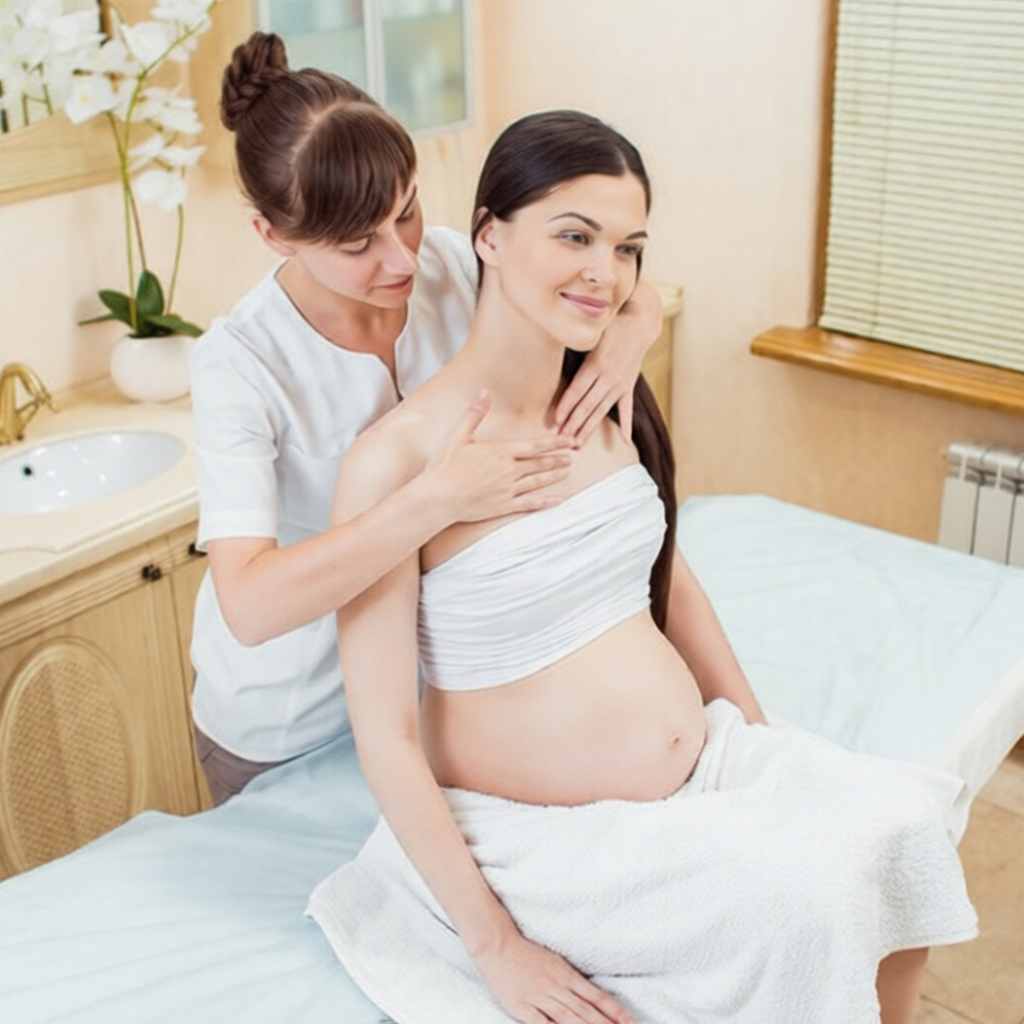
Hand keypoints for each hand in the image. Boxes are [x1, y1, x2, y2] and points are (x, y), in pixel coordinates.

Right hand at [426, 389, 572, 522]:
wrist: (437, 498)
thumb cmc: (444, 466)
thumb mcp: (458, 436)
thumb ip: (474, 414)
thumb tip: (484, 391)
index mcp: (500, 451)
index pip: (534, 445)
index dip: (554, 442)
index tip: (568, 440)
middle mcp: (509, 470)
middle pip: (539, 463)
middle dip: (557, 458)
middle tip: (572, 455)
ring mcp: (508, 490)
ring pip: (537, 481)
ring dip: (554, 475)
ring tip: (568, 471)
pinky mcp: (503, 506)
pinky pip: (529, 504)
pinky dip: (545, 502)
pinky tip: (557, 500)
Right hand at [475, 932, 635, 1023]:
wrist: (498, 946)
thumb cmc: (528, 954)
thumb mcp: (556, 962)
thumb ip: (573, 981)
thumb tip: (593, 997)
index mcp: (567, 975)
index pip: (596, 997)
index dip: (615, 1011)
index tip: (631, 1021)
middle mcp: (557, 988)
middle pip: (586, 1012)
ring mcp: (540, 998)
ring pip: (569, 1019)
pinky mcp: (522, 1008)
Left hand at [555, 282, 660, 445]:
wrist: (639, 321)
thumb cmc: (610, 325)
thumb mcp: (591, 337)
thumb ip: (575, 351)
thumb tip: (553, 356)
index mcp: (595, 364)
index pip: (576, 390)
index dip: (565, 407)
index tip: (556, 421)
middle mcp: (609, 376)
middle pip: (587, 404)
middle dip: (574, 423)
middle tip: (562, 439)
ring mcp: (621, 383)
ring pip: (602, 410)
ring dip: (590, 428)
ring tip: (579, 442)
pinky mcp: (629, 385)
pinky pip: (627, 408)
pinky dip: (625, 424)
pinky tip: (624, 440)